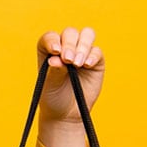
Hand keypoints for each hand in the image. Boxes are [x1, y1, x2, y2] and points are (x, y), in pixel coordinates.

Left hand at [35, 28, 104, 146]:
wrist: (66, 113)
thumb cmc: (53, 97)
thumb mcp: (49, 84)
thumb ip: (54, 70)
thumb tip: (56, 59)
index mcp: (49, 50)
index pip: (51, 37)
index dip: (53, 40)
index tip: (55, 51)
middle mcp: (66, 48)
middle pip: (70, 33)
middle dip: (69, 44)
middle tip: (67, 60)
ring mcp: (82, 53)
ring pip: (87, 35)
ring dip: (82, 46)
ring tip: (77, 63)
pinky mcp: (96, 61)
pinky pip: (97, 51)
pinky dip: (93, 56)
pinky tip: (87, 65)